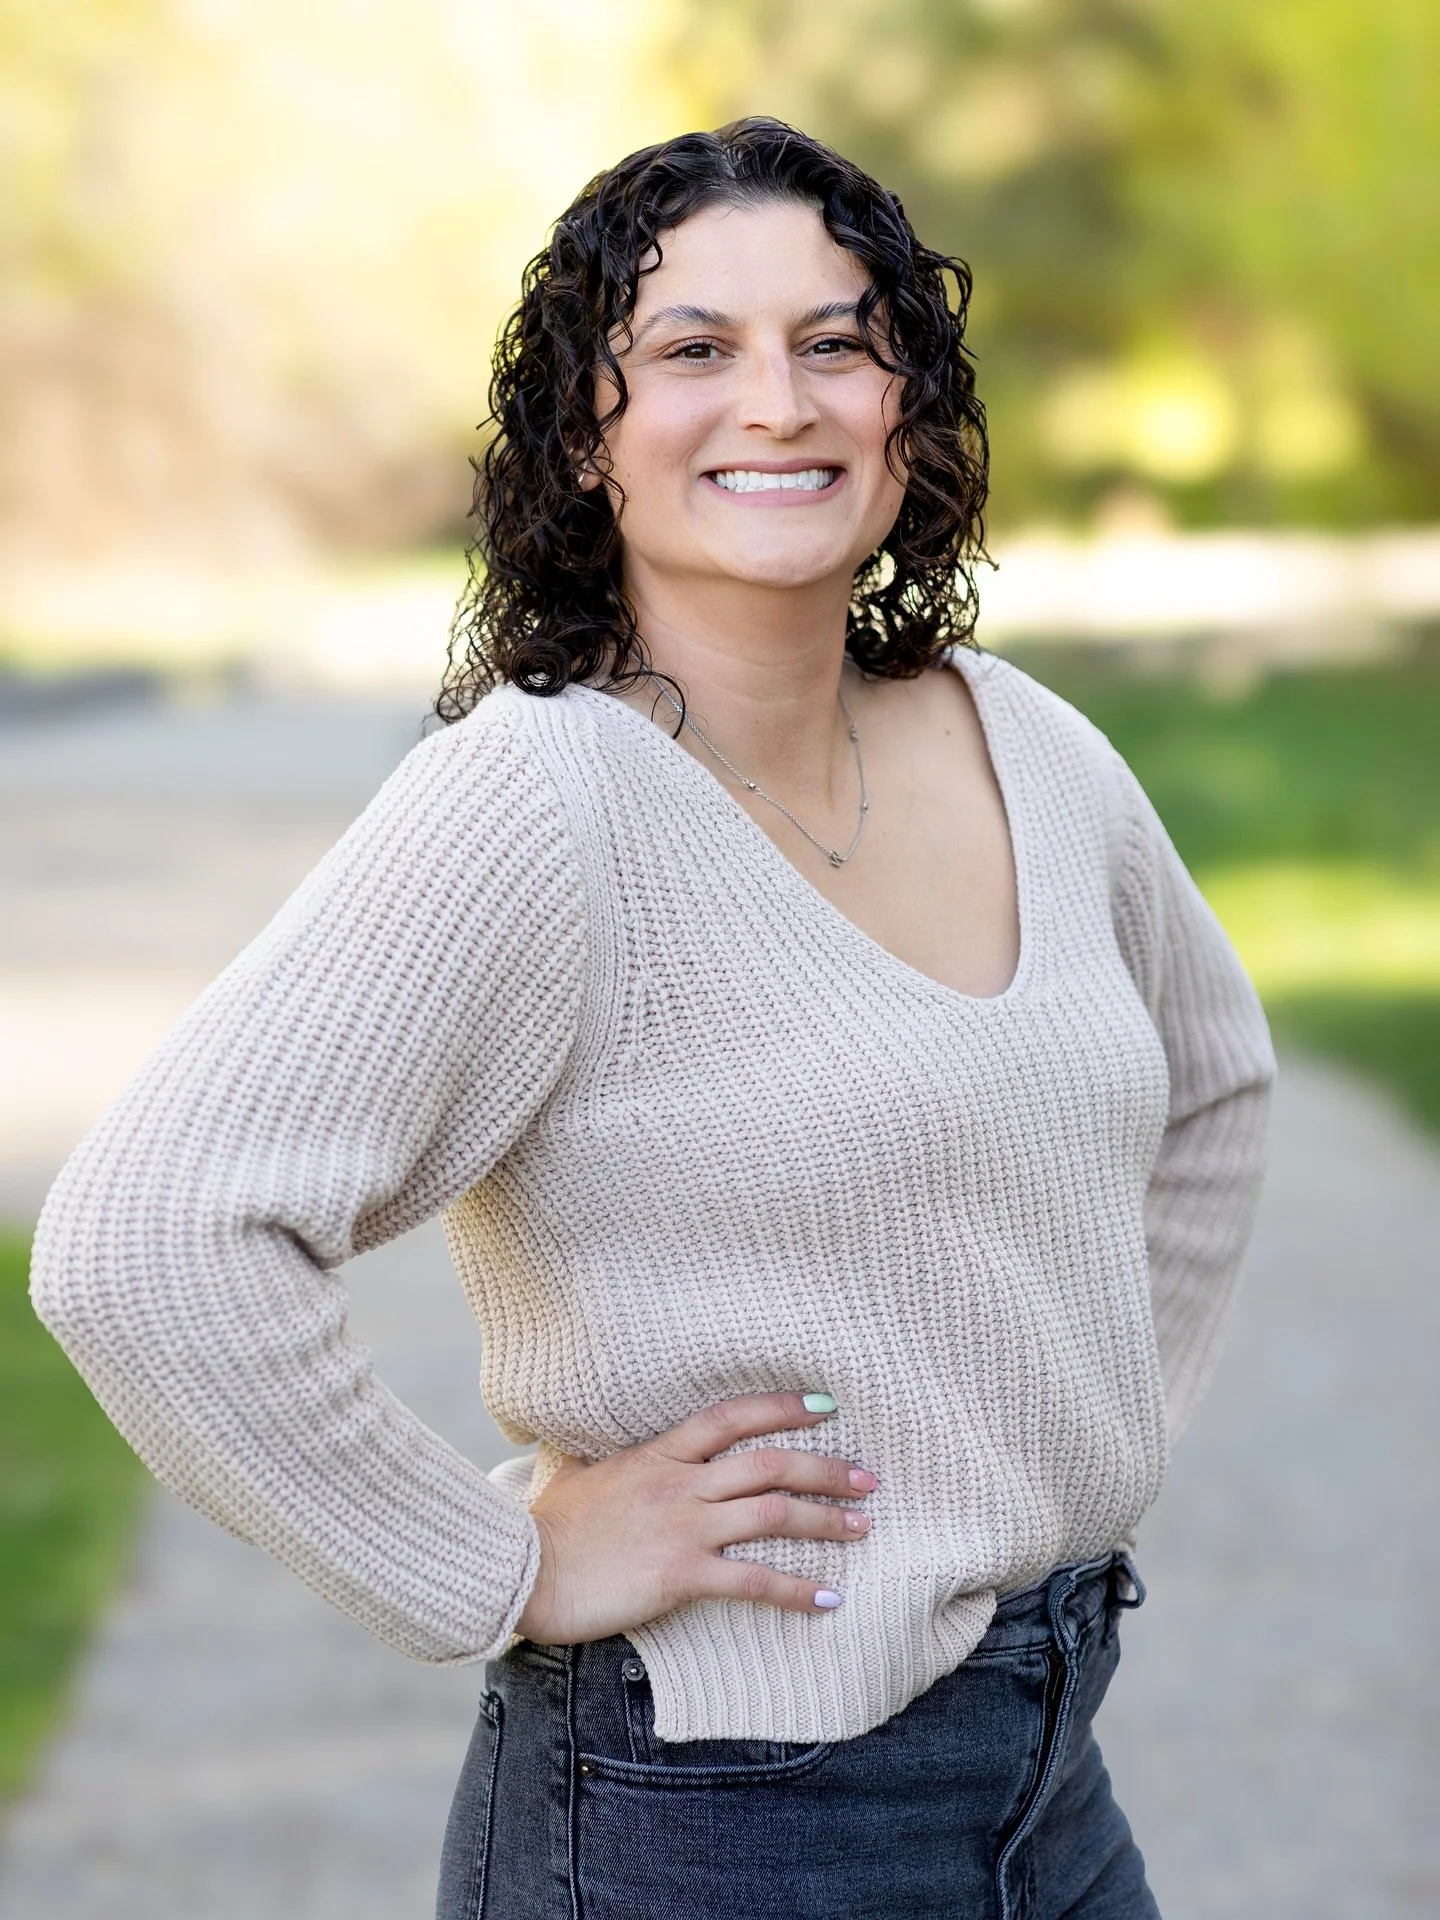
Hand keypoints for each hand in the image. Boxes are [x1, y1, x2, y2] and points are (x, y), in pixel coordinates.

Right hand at [515, 1392, 875, 1643]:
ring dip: (825, 1521)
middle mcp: (680, 1482)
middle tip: (868, 1478)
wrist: (526, 1570)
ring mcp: (683, 1527)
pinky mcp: (681, 1575)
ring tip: (861, 1529)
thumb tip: (595, 1450)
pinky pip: (753, 1581)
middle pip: (770, 1464)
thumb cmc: (548, 1527)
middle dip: (826, 1469)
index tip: (826, 1406)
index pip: (732, 1416)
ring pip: (772, 1514)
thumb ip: (602, 1459)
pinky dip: (796, 1592)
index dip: (782, 1407)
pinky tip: (829, 1602)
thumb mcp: (578, 1474)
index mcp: (659, 1453)